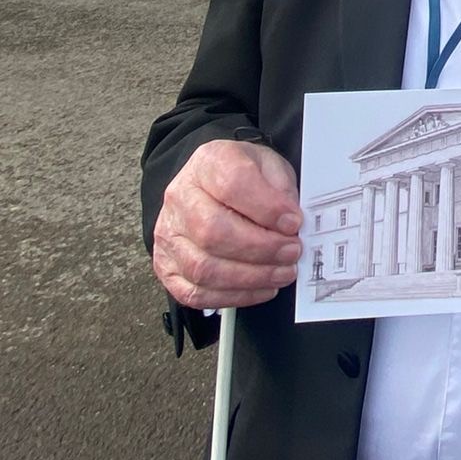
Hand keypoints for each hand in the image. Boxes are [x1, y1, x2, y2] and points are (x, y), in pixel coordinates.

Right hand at [153, 138, 302, 310]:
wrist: (211, 186)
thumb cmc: (243, 176)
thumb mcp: (269, 165)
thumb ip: (281, 187)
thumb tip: (289, 221)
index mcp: (207, 163)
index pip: (232, 184)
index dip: (266, 207)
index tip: (294, 222)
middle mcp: (180, 198)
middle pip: (213, 231)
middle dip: (261, 248)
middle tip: (292, 252)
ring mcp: (169, 235)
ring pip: (203, 268)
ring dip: (251, 277)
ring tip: (282, 272)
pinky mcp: (167, 267)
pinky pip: (195, 293)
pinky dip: (234, 296)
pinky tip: (261, 288)